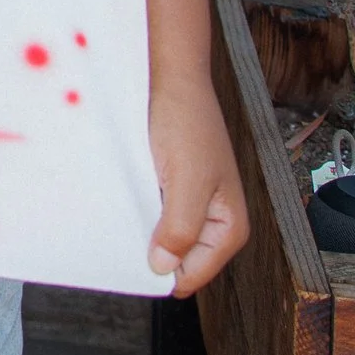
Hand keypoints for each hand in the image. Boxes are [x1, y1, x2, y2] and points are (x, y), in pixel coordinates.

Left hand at [146, 72, 247, 294]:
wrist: (175, 81)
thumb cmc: (186, 124)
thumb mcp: (185, 181)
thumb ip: (179, 229)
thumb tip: (165, 269)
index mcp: (230, 228)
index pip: (193, 274)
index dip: (163, 270)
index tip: (132, 258)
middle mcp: (216, 221)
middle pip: (179, 258)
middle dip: (153, 250)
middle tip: (124, 234)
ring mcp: (195, 205)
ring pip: (165, 236)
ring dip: (144, 229)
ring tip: (126, 212)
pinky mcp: (175, 188)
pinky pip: (156, 213)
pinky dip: (140, 210)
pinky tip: (126, 199)